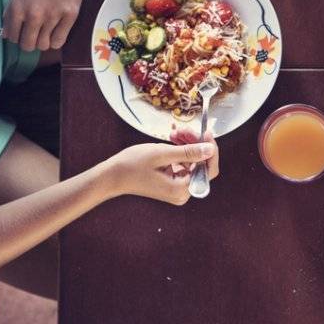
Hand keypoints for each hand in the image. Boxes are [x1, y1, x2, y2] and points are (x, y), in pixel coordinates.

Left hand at [2, 0, 84, 52]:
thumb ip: (10, 12)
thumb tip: (4, 35)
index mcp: (17, 7)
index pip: (13, 38)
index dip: (17, 36)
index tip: (23, 31)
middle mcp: (33, 15)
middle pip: (28, 46)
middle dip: (29, 42)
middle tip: (35, 33)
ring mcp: (52, 16)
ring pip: (43, 45)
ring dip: (43, 40)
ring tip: (46, 30)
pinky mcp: (69, 15)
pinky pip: (59, 41)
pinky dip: (56, 39)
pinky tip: (57, 29)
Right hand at [103, 139, 217, 204]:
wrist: (113, 175)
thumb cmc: (133, 165)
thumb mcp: (162, 154)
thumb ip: (188, 152)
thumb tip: (210, 149)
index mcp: (181, 190)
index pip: (208, 170)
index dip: (210, 150)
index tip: (207, 133)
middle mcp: (182, 193)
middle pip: (200, 165)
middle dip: (195, 145)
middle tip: (184, 129)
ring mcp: (177, 190)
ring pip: (192, 163)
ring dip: (186, 145)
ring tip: (174, 133)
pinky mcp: (172, 184)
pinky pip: (183, 165)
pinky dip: (179, 152)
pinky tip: (172, 140)